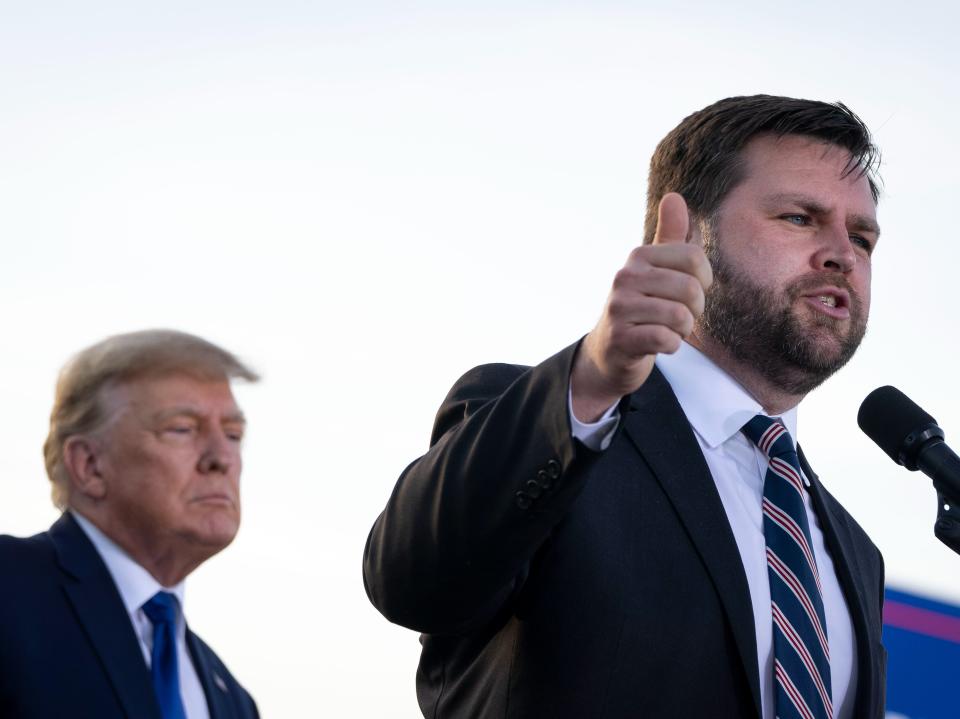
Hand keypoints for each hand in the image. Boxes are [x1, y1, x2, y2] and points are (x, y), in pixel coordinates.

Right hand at [571, 193, 712, 421]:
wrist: (610, 352)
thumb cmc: (643, 307)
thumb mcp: (657, 269)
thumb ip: (671, 236)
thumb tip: (674, 196)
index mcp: (638, 256)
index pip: (695, 258)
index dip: (703, 280)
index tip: (688, 292)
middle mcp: (625, 277)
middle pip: (691, 289)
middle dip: (694, 310)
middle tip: (678, 316)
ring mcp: (620, 308)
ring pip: (680, 317)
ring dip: (682, 330)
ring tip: (667, 329)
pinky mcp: (621, 338)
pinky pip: (666, 339)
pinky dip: (670, 346)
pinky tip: (658, 343)